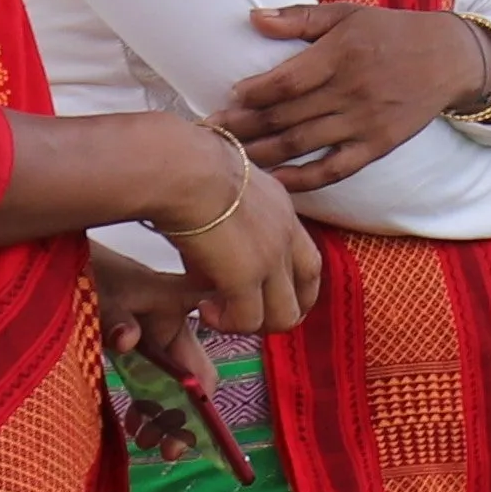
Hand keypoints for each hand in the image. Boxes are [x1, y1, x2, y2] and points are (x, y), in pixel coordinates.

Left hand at [90, 246, 224, 458]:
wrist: (59, 253)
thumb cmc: (88, 265)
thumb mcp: (98, 287)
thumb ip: (113, 312)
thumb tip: (128, 339)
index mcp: (176, 305)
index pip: (209, 339)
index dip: (210, 382)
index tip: (194, 414)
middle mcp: (173, 325)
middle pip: (194, 377)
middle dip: (187, 415)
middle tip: (170, 448)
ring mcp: (156, 339)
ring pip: (174, 386)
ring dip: (166, 416)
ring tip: (147, 443)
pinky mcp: (137, 349)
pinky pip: (152, 384)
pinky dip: (148, 406)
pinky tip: (134, 425)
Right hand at [155, 127, 323, 334]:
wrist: (183, 168)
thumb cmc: (186, 169)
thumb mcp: (221, 191)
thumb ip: (227, 221)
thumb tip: (210, 255)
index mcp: (281, 210)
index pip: (307, 259)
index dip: (294, 286)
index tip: (266, 296)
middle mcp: (285, 236)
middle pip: (307, 291)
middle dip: (279, 313)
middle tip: (242, 316)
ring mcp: (271, 258)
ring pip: (284, 315)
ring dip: (251, 323)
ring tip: (216, 313)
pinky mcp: (246, 277)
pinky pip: (248, 320)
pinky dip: (227, 323)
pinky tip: (202, 310)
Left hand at [220, 2, 490, 188]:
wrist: (450, 57)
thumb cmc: (392, 31)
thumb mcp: (348, 14)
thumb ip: (300, 17)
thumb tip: (253, 17)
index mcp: (341, 54)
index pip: (284, 82)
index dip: (252, 94)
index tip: (227, 98)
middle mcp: (351, 90)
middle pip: (284, 116)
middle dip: (243, 126)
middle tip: (211, 133)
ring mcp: (364, 121)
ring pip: (301, 144)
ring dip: (261, 152)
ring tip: (230, 158)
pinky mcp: (377, 145)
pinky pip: (334, 169)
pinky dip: (303, 179)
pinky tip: (276, 182)